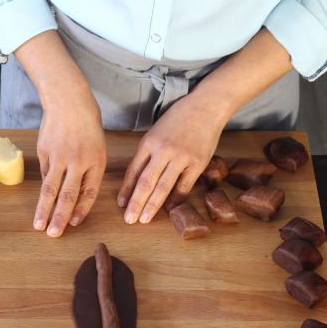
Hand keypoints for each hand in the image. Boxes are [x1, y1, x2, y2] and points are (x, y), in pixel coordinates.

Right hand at [34, 87, 105, 236]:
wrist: (69, 100)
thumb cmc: (87, 126)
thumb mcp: (97, 148)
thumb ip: (87, 172)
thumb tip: (73, 196)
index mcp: (96, 161)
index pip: (89, 192)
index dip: (81, 210)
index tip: (73, 224)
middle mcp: (78, 161)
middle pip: (68, 194)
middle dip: (60, 217)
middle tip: (54, 234)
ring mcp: (59, 157)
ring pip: (50, 189)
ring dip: (44, 210)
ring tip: (39, 225)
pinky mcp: (44, 152)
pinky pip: (44, 173)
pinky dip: (43, 187)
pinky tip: (41, 200)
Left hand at [117, 93, 226, 223]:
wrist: (205, 107)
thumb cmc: (178, 119)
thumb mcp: (156, 132)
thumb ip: (147, 153)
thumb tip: (137, 178)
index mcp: (149, 143)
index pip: (133, 171)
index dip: (126, 189)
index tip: (121, 204)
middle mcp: (163, 151)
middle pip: (146, 182)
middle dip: (136, 203)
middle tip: (129, 220)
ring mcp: (181, 157)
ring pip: (163, 186)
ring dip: (152, 205)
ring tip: (144, 219)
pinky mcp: (198, 163)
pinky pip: (184, 185)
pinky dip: (175, 198)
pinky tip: (168, 209)